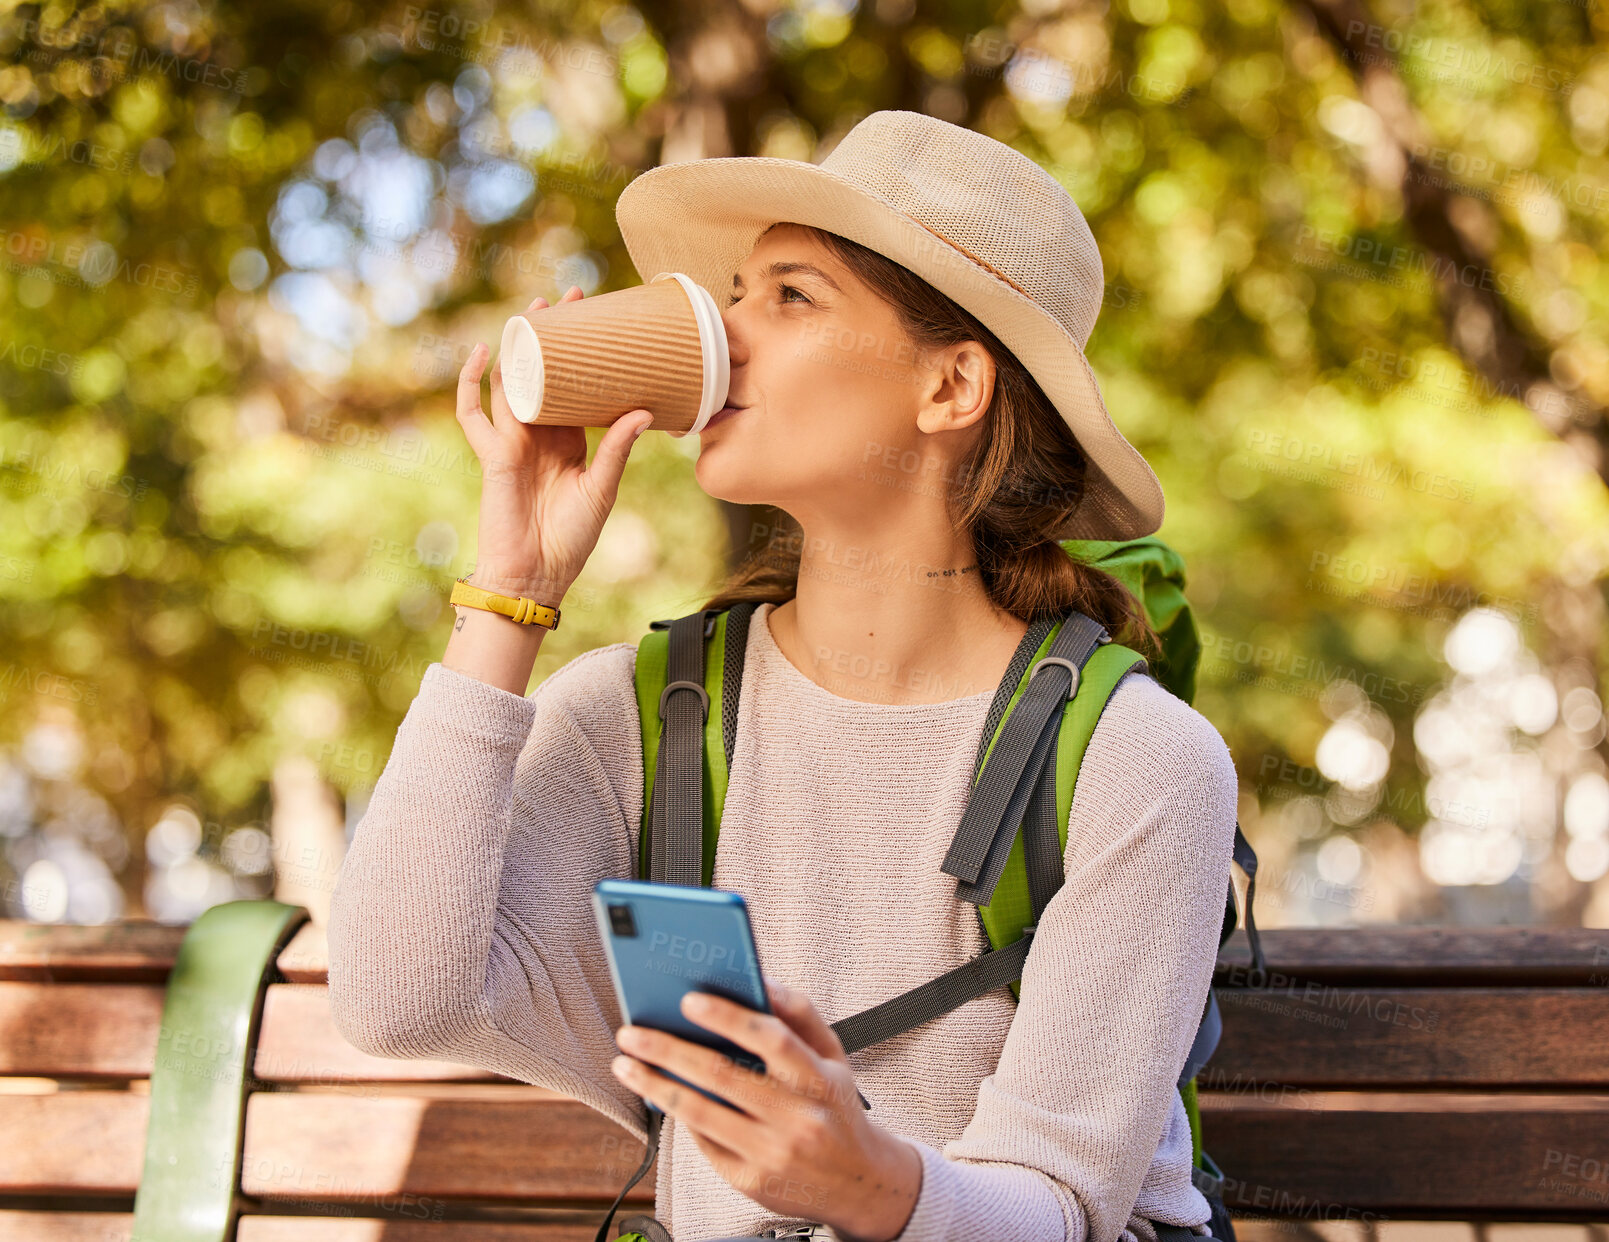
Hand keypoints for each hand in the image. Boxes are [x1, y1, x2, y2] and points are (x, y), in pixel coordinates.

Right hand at [455, 284, 653, 600]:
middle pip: (542, 375)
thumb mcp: (602, 488)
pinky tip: (481, 354)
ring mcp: (513, 443)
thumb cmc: (571, 539)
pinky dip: (471, 384)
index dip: (583, 357)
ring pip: (510, 383)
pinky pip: (473, 414)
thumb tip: (643, 411)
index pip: (576, 388)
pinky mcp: (492, 455)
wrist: (536, 577)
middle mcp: (539, 435)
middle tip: (569, 298)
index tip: (598, 322)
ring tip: (533, 311)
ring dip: (518, 347)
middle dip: (552, 338)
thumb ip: (617, 450)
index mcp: (568, 441)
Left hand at [611, 979, 922, 1241]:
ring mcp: (772, 1154)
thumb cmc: (835, 1106)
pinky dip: (679, 1115)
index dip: (728, 1017)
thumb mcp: (832, 1055)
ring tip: (626, 1064)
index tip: (689, 1000)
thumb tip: (759, 979)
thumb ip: (799, 1013)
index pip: (771, 1039)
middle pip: (722, 1076)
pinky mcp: (751, 1182)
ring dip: (655, 1085)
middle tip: (632, 1032)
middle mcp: (797, 1118)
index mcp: (819, 1079)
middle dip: (668, 1050)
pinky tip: (659, 1095)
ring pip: (701, 1113)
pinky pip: (704, 1142)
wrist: (859, 1182)